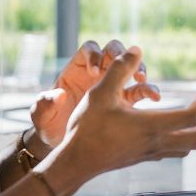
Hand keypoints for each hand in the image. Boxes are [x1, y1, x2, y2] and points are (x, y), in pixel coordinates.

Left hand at [32, 40, 152, 148]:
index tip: (96, 72)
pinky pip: (140, 90)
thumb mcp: (41, 117)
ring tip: (142, 78)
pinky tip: (154, 98)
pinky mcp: (125, 101)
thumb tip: (59, 94)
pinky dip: (149, 91)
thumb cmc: (50, 126)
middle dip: (121, 54)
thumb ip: (44, 104)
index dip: (94, 55)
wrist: (63, 145)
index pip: (89, 50)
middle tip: (125, 67)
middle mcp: (97, 72)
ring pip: (130, 67)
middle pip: (113, 51)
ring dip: (139, 68)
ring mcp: (112, 85)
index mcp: (77, 69)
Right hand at [60, 47, 195, 178]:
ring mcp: (151, 153)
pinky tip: (175, 128)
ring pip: (188, 148)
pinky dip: (184, 139)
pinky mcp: (143, 159)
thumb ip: (119, 69)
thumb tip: (136, 49)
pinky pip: (174, 152)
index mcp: (151, 125)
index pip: (192, 115)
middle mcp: (156, 142)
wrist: (75, 162)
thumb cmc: (87, 127)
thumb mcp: (100, 93)